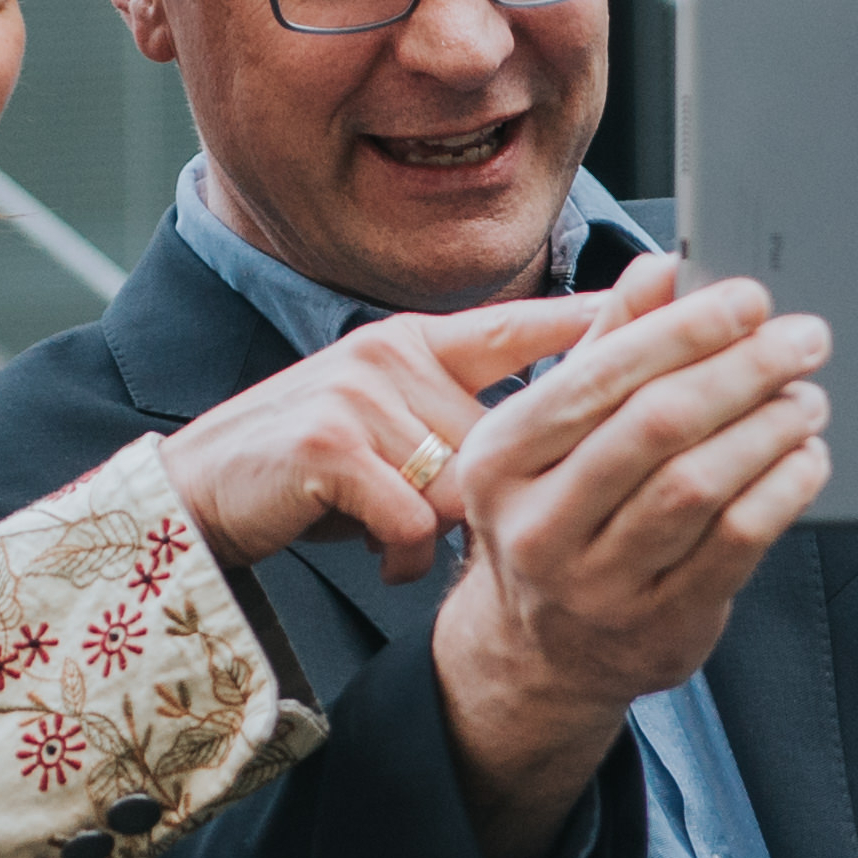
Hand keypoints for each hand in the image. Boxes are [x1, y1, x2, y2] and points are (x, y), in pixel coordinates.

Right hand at [158, 291, 606, 586]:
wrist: (193, 498)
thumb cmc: (298, 472)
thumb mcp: (379, 424)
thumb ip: (448, 417)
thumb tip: (533, 443)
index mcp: (411, 342)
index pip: (518, 325)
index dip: (593, 321)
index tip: (664, 302)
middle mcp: (391, 354)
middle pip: (499, 436)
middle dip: (477, 496)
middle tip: (428, 521)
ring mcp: (358, 394)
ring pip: (460, 481)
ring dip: (432, 529)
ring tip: (388, 537)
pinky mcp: (330, 445)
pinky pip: (411, 516)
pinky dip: (399, 553)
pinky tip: (373, 555)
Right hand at [434, 255, 832, 857]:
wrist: (537, 652)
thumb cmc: (553, 516)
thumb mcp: (548, 433)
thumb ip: (605, 347)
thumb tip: (658, 268)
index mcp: (501, 458)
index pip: (602, 377)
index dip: (685, 330)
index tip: (748, 299)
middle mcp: (539, 525)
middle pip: (657, 426)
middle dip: (741, 370)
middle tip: (801, 339)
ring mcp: (597, 583)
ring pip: (700, 485)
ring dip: (769, 428)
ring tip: (805, 398)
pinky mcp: (659, 624)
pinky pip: (737, 542)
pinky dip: (783, 489)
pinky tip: (804, 458)